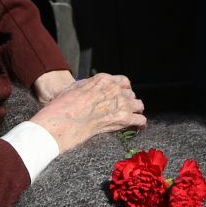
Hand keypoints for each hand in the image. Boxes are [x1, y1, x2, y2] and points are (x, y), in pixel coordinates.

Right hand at [29, 72, 145, 152]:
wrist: (65, 120)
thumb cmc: (65, 105)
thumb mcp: (75, 88)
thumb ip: (88, 87)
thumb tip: (89, 90)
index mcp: (104, 79)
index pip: (121, 81)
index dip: (122, 88)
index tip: (122, 93)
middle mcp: (115, 89)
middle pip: (129, 93)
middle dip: (127, 100)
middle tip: (123, 108)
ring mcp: (121, 103)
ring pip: (138, 104)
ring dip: (135, 110)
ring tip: (133, 115)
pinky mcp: (123, 118)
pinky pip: (139, 120)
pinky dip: (140, 124)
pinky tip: (139, 126)